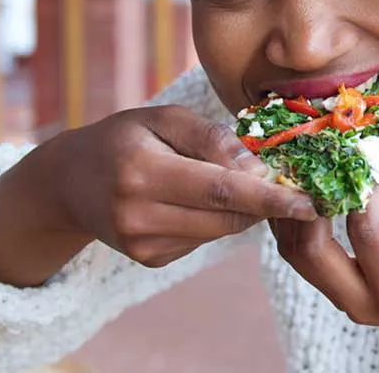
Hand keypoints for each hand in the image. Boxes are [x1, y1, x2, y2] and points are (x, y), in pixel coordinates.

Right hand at [0, 105, 316, 286]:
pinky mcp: (150, 259)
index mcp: (141, 171)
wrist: (69, 182)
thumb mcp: (162, 118)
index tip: (309, 201)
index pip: (221, 190)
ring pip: (220, 231)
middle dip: (265, 201)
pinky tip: (196, 198)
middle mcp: (139, 214)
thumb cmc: (124, 137)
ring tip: (233, 179)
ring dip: (242, 209)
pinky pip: (203, 239)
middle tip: (289, 180)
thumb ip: (209, 137)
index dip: (270, 197)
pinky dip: (215, 219)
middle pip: (226, 216)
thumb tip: (256, 167)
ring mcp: (143, 244)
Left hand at [269, 129, 378, 371]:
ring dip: (294, 210)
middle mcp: (362, 304)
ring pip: (297, 254)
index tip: (358, 148)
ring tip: (301, 168)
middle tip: (315, 158)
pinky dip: (298, 220)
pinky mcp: (335, 290)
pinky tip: (303, 189)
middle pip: (311, 250)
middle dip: (308, 200)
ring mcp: (344, 301)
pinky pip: (302, 255)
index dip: (358, 186)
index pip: (364, 230)